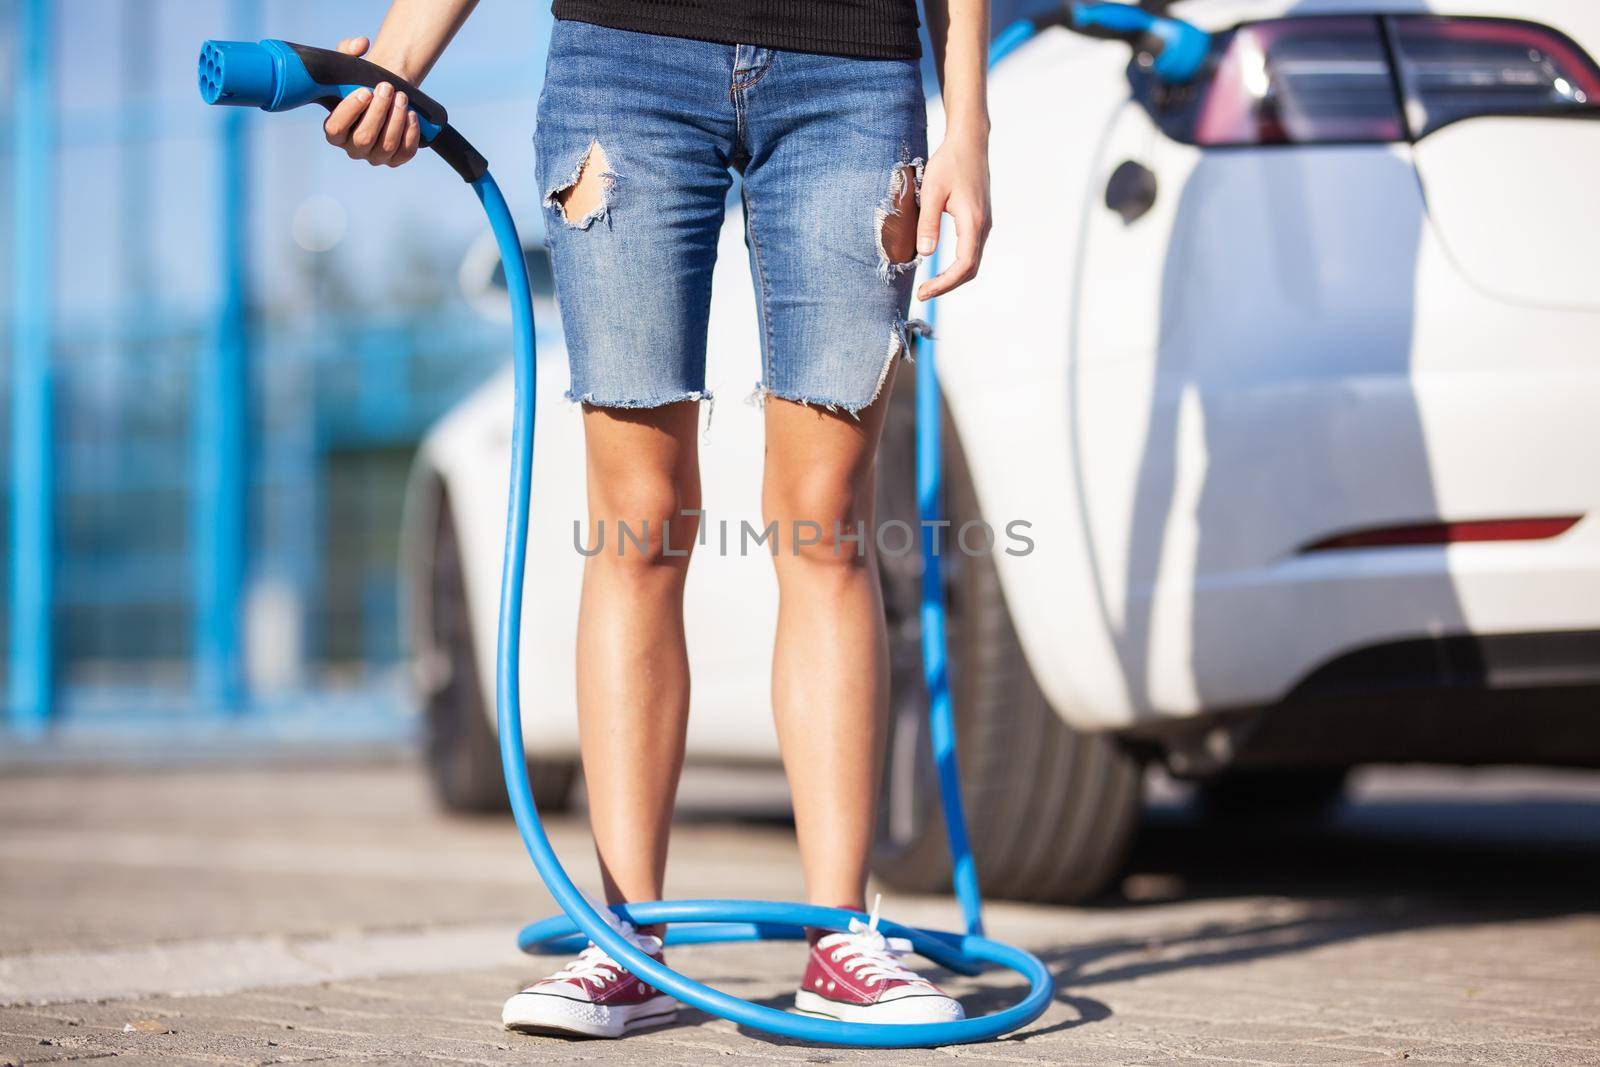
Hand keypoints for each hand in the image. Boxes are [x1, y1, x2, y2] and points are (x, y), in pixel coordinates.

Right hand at [321, 37, 422, 166]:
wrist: (389, 93)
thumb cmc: (363, 81)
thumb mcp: (350, 64)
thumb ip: (347, 51)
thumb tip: (361, 44)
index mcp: (335, 130)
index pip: (335, 128)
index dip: (349, 111)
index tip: (364, 90)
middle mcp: (353, 147)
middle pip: (364, 138)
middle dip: (378, 111)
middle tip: (388, 88)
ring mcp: (375, 156)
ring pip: (386, 145)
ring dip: (396, 119)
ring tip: (402, 97)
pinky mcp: (396, 159)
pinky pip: (405, 153)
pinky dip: (410, 133)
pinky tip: (412, 115)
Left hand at [915, 125, 991, 300]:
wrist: (969, 142)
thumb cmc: (949, 162)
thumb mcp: (931, 191)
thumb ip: (927, 223)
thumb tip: (925, 253)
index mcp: (972, 221)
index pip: (963, 265)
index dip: (944, 283)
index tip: (924, 291)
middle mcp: (983, 225)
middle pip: (970, 269)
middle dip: (947, 285)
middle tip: (923, 293)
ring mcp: (984, 223)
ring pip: (972, 262)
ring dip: (953, 277)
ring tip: (930, 285)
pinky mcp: (980, 220)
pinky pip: (971, 251)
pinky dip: (958, 265)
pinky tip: (941, 267)